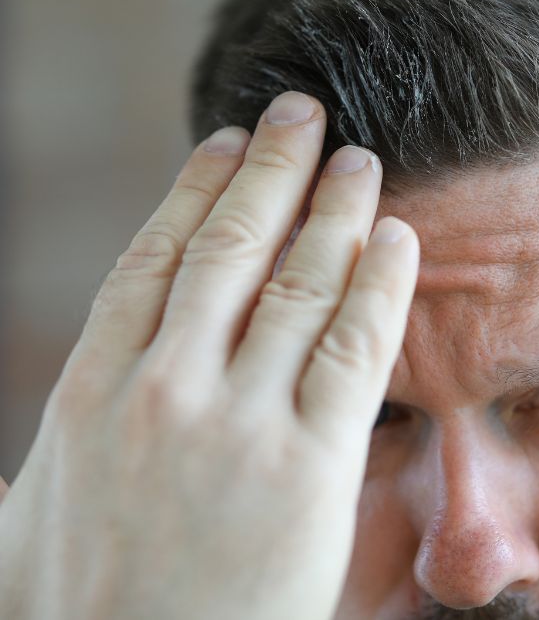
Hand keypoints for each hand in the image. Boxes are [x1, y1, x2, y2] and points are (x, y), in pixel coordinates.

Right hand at [0, 91, 418, 619]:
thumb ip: (35, 464)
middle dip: (270, 170)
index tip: (223, 145)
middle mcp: (161, 391)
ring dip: (332, 209)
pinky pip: (353, 351)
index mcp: (89, 395)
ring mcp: (237, 426)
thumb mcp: (22, 527)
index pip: (151, 260)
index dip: (193, 192)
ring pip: (296, 284)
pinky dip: (378, 286)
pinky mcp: (309, 469)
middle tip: (301, 113)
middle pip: (228, 249)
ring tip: (360, 159)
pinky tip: (398, 238)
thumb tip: (20, 452)